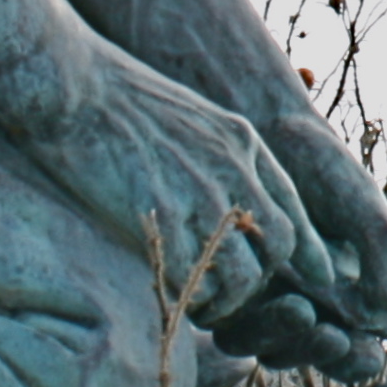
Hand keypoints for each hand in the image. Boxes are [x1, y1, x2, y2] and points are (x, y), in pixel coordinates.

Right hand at [40, 56, 326, 330]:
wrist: (69, 81)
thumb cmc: (113, 99)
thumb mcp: (188, 118)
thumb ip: (214, 156)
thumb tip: (221, 197)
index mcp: (242, 141)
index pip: (295, 210)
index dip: (308, 252)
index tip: (316, 278)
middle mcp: (233, 167)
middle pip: (279, 246)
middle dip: (260, 281)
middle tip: (230, 294)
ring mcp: (201, 191)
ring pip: (242, 273)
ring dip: (225, 300)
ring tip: (201, 305)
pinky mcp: (163, 213)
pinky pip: (193, 278)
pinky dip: (187, 296)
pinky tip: (170, 294)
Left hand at [265, 107, 386, 346]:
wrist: (263, 135)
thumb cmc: (325, 166)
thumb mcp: (363, 205)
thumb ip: (385, 251)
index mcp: (377, 294)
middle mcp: (333, 311)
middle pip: (342, 364)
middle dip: (337, 359)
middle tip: (334, 334)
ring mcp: (284, 310)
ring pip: (287, 356)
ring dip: (294, 344)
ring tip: (298, 306)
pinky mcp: (237, 301)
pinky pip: (241, 338)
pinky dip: (253, 328)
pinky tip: (259, 293)